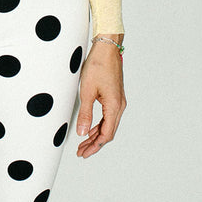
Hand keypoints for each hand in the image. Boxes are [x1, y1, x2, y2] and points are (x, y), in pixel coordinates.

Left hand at [76, 36, 125, 158]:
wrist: (107, 49)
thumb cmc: (98, 66)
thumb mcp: (87, 91)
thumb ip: (85, 114)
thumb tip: (83, 133)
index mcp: (114, 107)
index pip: (106, 134)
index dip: (94, 146)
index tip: (84, 153)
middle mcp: (119, 106)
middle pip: (108, 132)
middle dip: (95, 144)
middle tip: (81, 152)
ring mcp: (118, 101)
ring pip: (108, 125)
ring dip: (96, 135)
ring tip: (84, 143)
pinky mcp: (115, 97)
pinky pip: (108, 116)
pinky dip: (99, 125)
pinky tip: (90, 129)